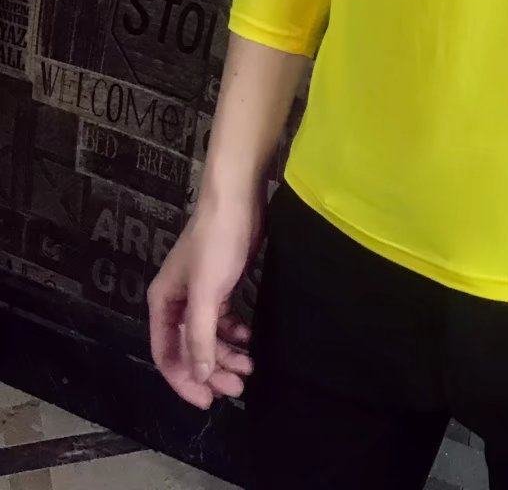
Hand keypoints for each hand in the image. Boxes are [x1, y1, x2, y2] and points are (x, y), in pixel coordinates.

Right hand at [147, 191, 263, 408]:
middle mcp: (176, 301)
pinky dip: (234, 331)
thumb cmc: (217, 244)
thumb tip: (198, 375)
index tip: (208, 402)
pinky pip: (223, 318)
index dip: (185, 381)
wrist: (237, 199)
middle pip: (190, 348)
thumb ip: (199, 335)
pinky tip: (248, 337)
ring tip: (250, 367)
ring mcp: (199, 292)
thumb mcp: (207, 293)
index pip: (167, 355)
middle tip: (239, 387)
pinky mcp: (221, 283)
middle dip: (212, 370)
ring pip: (209, 335)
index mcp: (163, 303)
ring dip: (227, 353)